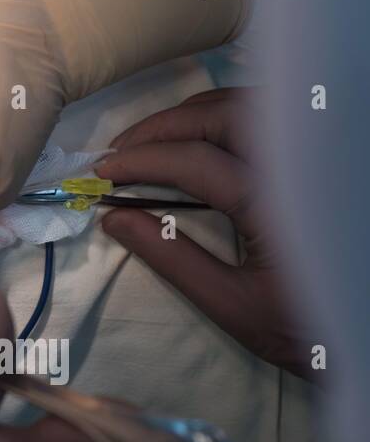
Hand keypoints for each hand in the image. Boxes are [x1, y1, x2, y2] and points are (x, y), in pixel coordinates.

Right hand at [96, 88, 317, 380]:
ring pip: (247, 105)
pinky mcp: (320, 160)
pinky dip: (224, 116)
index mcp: (275, 205)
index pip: (193, 161)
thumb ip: (172, 258)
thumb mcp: (234, 307)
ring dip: (192, 116)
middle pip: (220, 116)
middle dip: (160, 128)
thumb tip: (113, 217)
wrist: (369, 336)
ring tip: (152, 143)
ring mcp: (314, 158)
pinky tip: (199, 138)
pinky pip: (269, 116)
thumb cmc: (305, 329)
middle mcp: (299, 167)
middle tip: (118, 152)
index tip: (99, 173)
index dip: (140, 161)